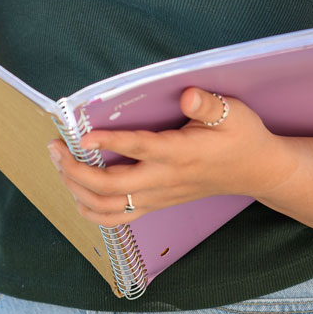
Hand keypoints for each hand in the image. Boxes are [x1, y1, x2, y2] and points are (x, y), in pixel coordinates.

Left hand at [47, 87, 294, 224]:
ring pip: (108, 207)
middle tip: (54, 147)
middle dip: (75, 170)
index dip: (108, 143)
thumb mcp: (234, 114)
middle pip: (111, 187)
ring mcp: (158, 197)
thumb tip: (187, 95)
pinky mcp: (155, 204)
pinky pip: (117, 218)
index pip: (138, 149)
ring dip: (77, 189)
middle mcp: (164, 180)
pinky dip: (91, 209)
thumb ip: (208, 105)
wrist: (257, 172)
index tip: (81, 136)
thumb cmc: (242, 137)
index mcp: (180, 154)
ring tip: (59, 164)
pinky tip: (75, 190)